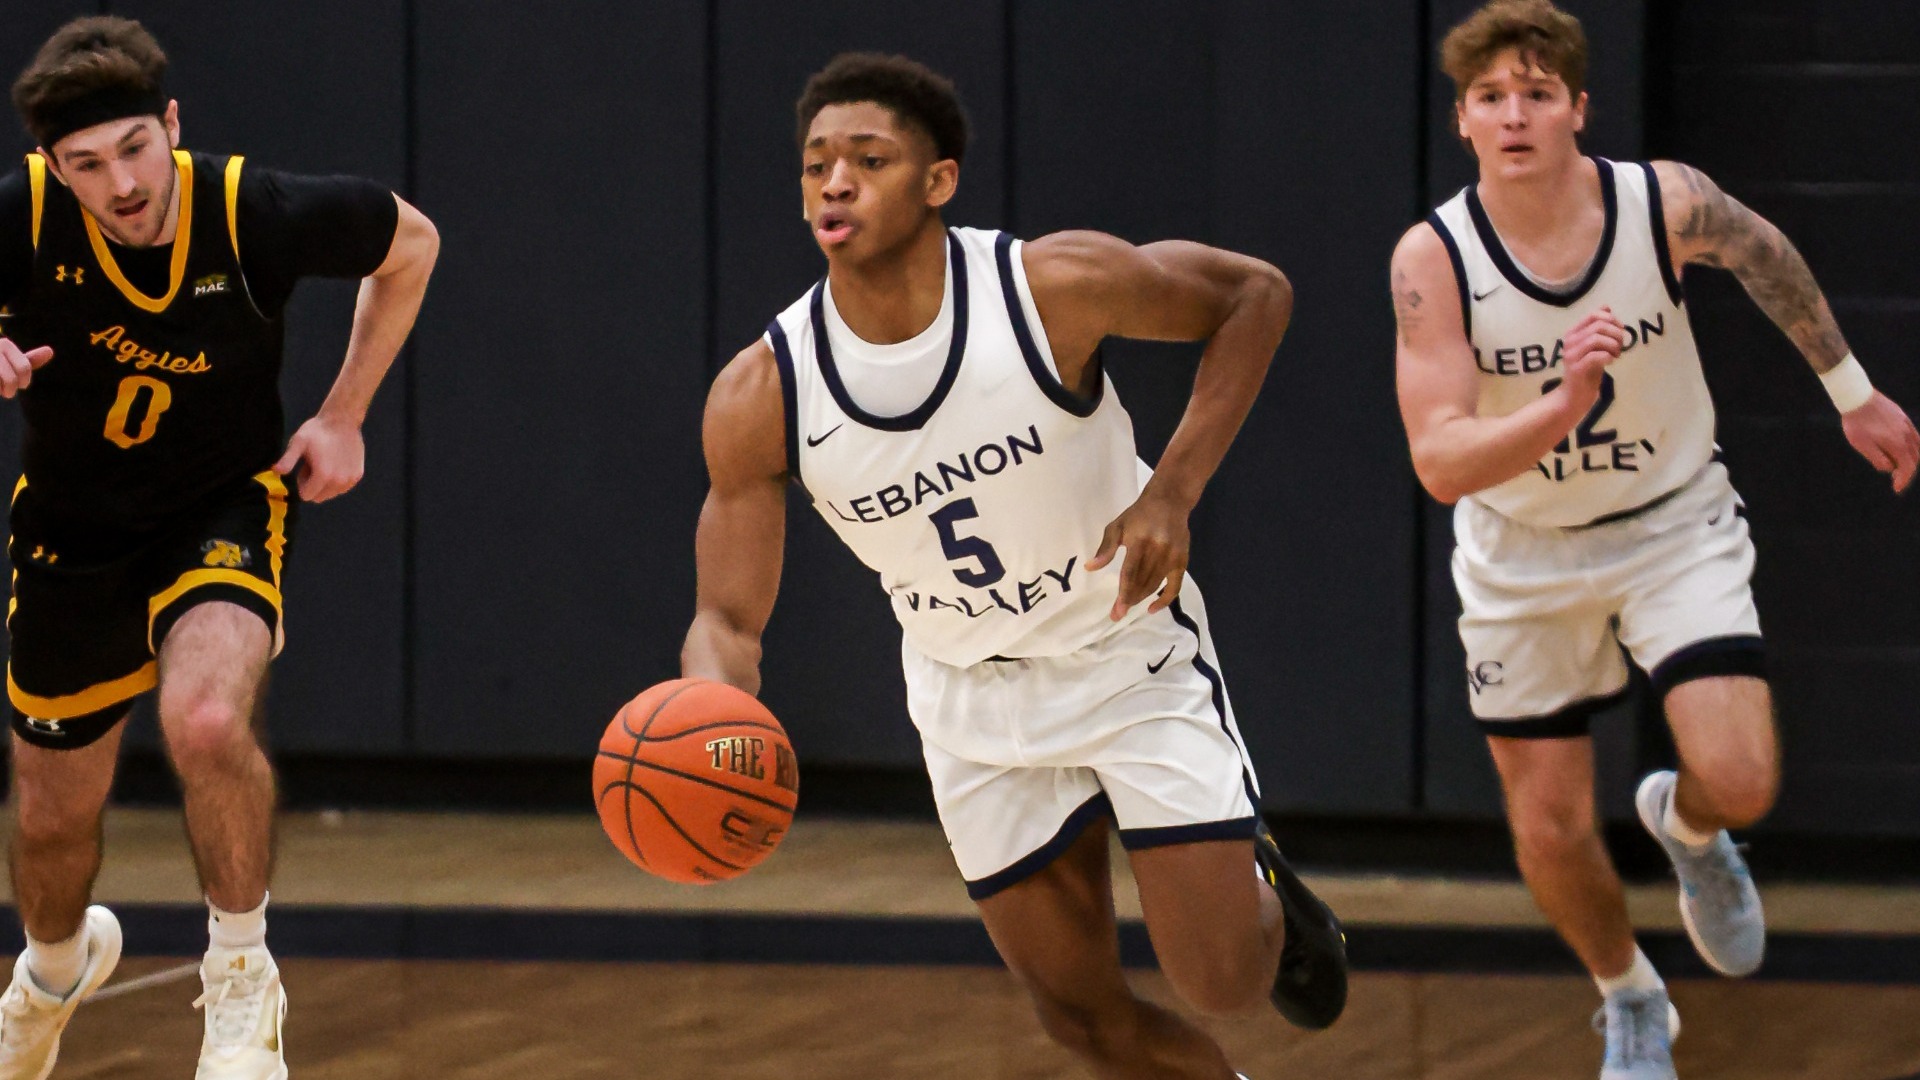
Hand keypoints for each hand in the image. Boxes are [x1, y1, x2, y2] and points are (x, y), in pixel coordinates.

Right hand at [0, 340, 52, 398]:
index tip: (21, 384)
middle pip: (12, 378)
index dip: (24, 380)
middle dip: (10, 389)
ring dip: (0, 390)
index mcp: (5, 345)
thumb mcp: (10, 365)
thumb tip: (50, 350)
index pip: (24, 368)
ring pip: (4, 382)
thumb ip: (28, 361)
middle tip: (6, 391)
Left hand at [273, 414, 365, 501]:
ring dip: (326, 483)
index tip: (305, 467)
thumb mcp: (298, 443)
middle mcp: (339, 481)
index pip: (306, 496)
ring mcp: (350, 479)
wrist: (342, 419)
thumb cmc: (317, 430)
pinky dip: (338, 479)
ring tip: (326, 462)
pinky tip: (337, 462)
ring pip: (332, 493)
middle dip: (314, 485)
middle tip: (315, 464)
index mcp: (323, 476)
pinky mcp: (358, 475)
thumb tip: (275, 472)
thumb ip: (287, 460)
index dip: (302, 482)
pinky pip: (343, 487)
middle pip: (319, 497)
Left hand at [1086, 487, 1192, 620]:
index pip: (1130, 574)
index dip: (1123, 594)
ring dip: (1141, 599)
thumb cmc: (1138, 515)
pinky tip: (1151, 608)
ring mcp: (1173, 556)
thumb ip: (1106, 548)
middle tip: (1118, 613)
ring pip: (1155, 585)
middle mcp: (1158, 550)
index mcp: (1140, 541)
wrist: (1169, 501)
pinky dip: (1165, 600)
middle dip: (1130, 600)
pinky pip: (1175, 586)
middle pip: (1142, 582)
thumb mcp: (1117, 526)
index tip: (1116, 611)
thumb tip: (1090, 568)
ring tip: (1129, 606)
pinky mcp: (1182, 560)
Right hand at [1555, 307, 1625, 412]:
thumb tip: (1606, 306)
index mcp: (1573, 333)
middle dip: (1616, 334)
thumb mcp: (1594, 345)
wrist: (1575, 395)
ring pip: (1597, 339)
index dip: (1612, 320)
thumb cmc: (1587, 369)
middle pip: (1598, 326)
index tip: (1620, 330)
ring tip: (1616, 354)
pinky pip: (1597, 356)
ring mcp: (1571, 355)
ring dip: (1613, 346)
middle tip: (1620, 346)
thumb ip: (1599, 326)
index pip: (1594, 316)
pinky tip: (1610, 361)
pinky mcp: (1576, 368)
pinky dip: (1608, 357)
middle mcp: (1569, 341)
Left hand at [1841, 391, 1919, 492]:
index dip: (1903, 480)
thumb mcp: (1862, 445)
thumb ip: (1877, 458)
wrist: (1857, 397)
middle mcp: (1906, 434)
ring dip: (1911, 459)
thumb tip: (1889, 468)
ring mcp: (1906, 424)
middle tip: (1896, 479)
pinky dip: (1912, 446)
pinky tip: (1901, 449)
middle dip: (1907, 471)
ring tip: (1898, 465)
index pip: (1907, 467)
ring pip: (1917, 447)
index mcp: (1897, 443)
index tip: (1897, 489)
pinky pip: (1914, 435)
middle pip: (1914, 458)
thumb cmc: (1856, 423)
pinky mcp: (1902, 417)